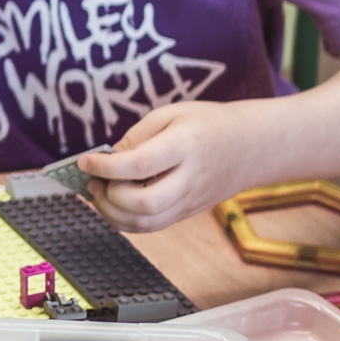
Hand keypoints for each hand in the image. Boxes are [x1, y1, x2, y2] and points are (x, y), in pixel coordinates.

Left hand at [75, 101, 260, 233]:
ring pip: (144, 223)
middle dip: (109, 196)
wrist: (254, 146)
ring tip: (99, 191)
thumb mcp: (172, 114)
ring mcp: (190, 201)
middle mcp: (189, 180)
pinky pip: (150, 226)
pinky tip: (113, 202)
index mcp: (185, 146)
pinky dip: (124, 220)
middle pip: (143, 204)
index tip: (85, 160)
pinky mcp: (187, 213)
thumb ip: (137, 137)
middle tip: (95, 179)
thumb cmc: (209, 124)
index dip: (106, 166)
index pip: (139, 165)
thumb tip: (106, 160)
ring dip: (111, 213)